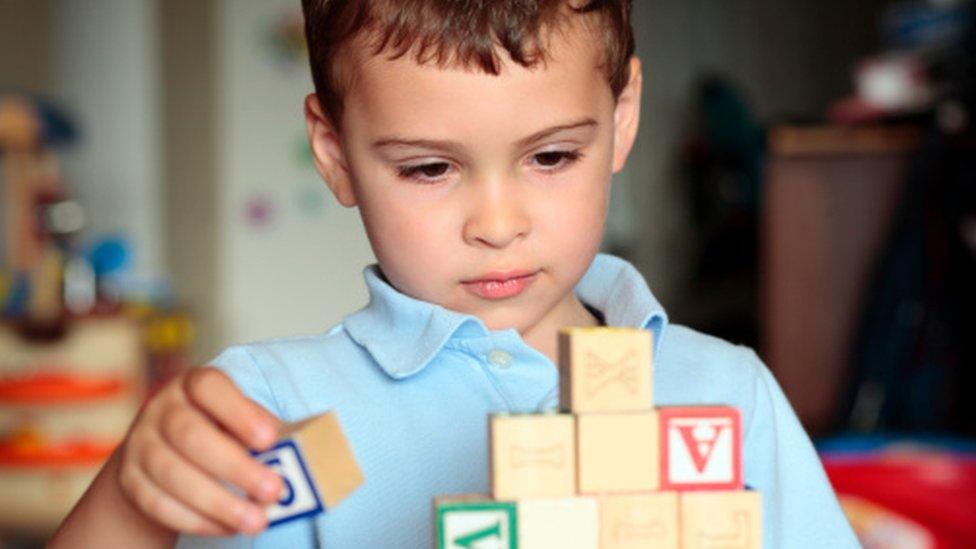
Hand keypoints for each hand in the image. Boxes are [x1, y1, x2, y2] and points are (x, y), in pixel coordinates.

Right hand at [117, 367, 283, 535]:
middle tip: (273, 491)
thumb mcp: (238, 419)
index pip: (209, 386)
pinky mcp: (129, 480)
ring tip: (256, 521)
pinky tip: (228, 527)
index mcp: (193, 384)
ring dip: (219, 502)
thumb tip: (294, 457)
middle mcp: (161, 409)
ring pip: (172, 474)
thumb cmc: (219, 430)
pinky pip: (159, 504)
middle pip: (190, 435)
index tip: (270, 440)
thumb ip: (260, 431)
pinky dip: (197, 520)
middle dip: (235, 467)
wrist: (161, 451)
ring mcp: (140, 443)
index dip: (239, 412)